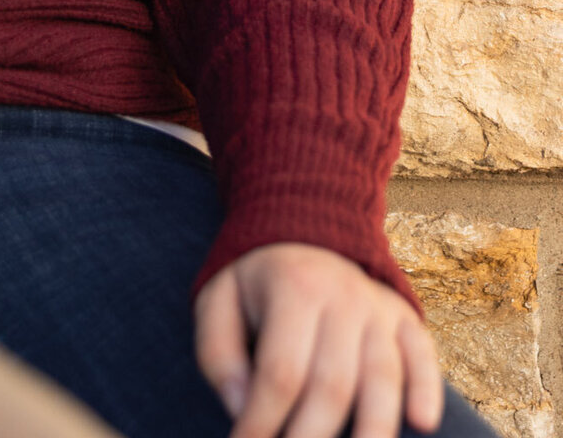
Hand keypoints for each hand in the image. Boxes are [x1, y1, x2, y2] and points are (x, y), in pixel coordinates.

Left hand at [194, 243, 442, 437]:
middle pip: (333, 384)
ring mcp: (378, 307)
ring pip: (382, 378)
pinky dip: (426, 390)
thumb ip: (219, 354)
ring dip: (370, 431)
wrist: (305, 227)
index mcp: (293, 288)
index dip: (264, 421)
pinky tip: (420, 424)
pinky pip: (423, 355)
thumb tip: (241, 408)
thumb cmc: (257, 282)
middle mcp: (343, 296)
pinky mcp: (405, 317)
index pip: (282, 371)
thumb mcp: (218, 299)